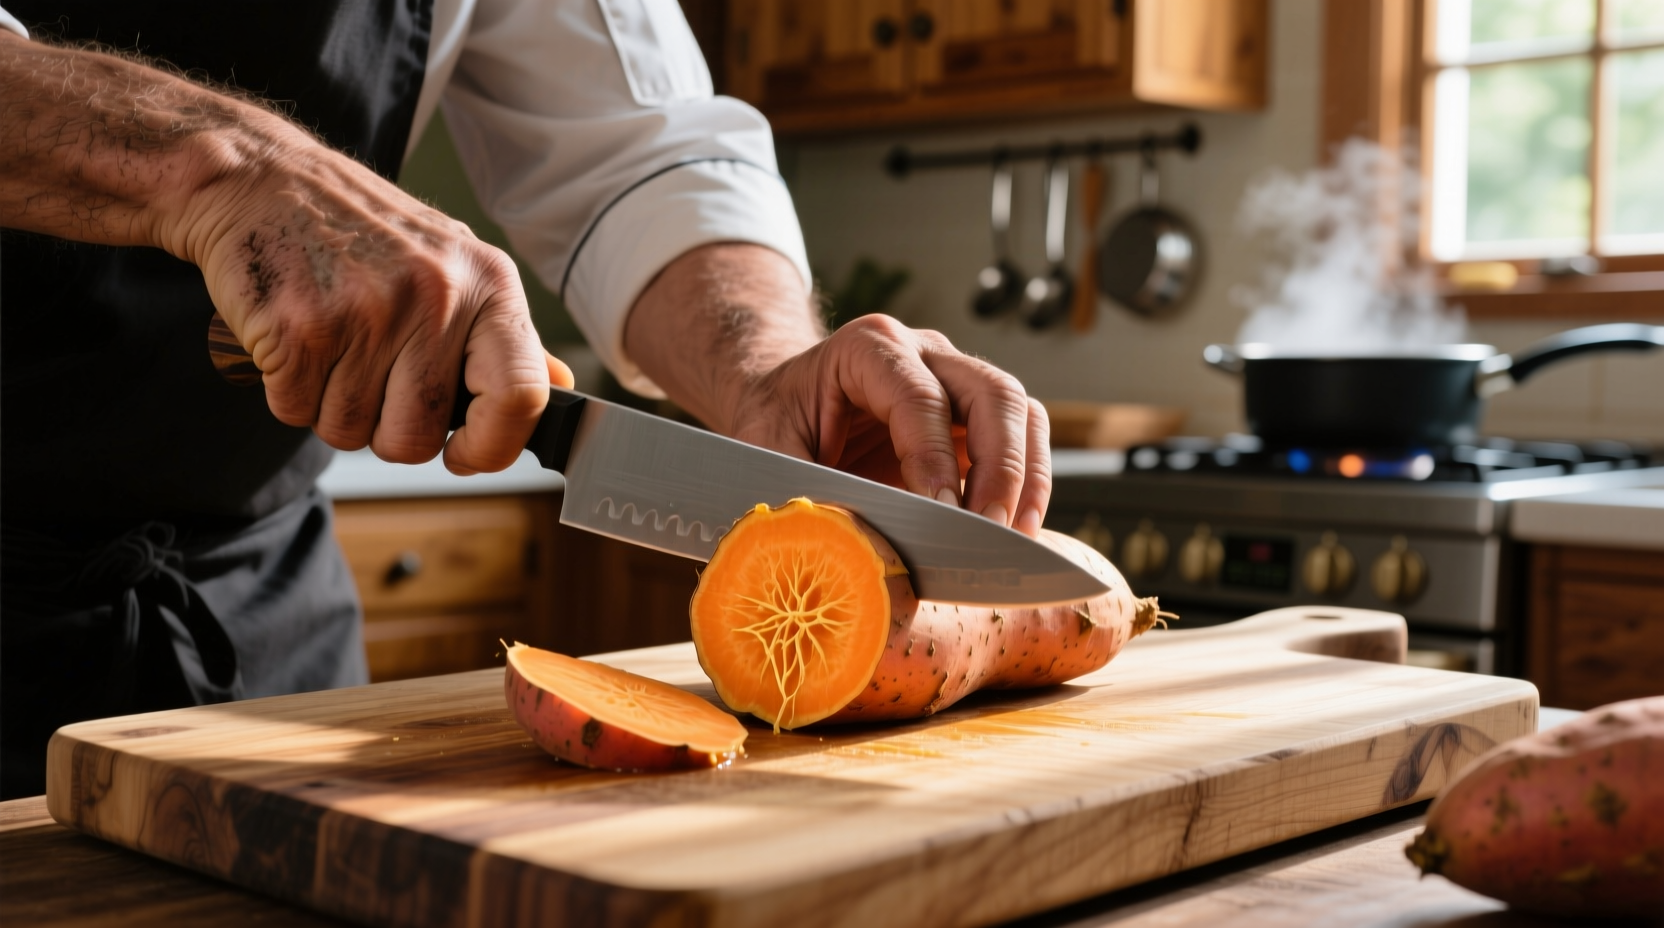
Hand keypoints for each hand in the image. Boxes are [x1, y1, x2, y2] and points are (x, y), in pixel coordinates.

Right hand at [0, 34, 559, 473]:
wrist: (261, 177)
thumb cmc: (364, 233)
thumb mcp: (454, 265)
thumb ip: (505, 335)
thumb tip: (560, 387)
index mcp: (488, 285)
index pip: (522, 397)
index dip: (492, 447)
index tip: (465, 454)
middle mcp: (435, 297)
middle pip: (417, 438)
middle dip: (386, 431)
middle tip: (370, 376)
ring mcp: (365, 313)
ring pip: (349, 432)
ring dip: (331, 406)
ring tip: (331, 342)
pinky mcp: (297, 328)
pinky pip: (295, 412)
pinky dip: (288, 391)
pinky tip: (296, 337)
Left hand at [730, 315, 1052, 535]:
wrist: (785, 404)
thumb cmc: (776, 423)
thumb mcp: (770, 453)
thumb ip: (809, 494)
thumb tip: (857, 552)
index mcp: (868, 347)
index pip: (920, 397)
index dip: (936, 457)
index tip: (945, 514)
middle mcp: (923, 352)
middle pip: (990, 392)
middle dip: (1000, 467)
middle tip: (989, 533)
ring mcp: (956, 377)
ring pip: (1019, 410)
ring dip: (1025, 476)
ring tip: (1014, 537)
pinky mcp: (974, 413)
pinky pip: (1023, 435)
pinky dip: (1029, 481)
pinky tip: (1018, 527)